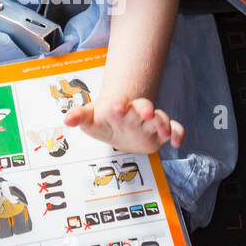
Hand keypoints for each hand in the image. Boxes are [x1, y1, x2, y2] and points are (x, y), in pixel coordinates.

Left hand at [63, 94, 184, 153]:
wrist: (117, 127)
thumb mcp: (89, 120)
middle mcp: (135, 113)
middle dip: (145, 108)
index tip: (117, 106)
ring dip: (162, 122)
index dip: (118, 103)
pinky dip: (178, 133)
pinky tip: (177, 143)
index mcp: (118, 108)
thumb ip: (79, 117)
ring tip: (163, 130)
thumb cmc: (102, 121)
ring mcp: (149, 122)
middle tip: (146, 112)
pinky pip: (174, 129)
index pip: (119, 103)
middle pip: (143, 106)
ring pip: (160, 118)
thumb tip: (67, 119)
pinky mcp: (159, 133)